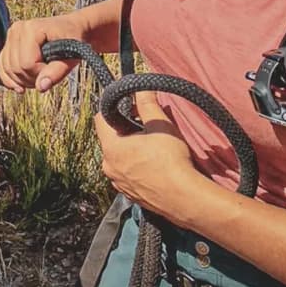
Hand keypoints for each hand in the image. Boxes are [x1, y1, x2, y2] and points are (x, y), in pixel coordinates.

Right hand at [0, 14, 87, 92]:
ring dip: (22, 80)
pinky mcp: (8, 44)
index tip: (54, 69)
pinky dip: (9, 79)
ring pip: (7, 69)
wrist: (72, 29)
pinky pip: (1, 67)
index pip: (27, 63)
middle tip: (48, 74)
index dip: (41, 73)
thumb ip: (57, 72)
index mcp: (31, 28)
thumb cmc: (74, 39)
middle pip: (15, 68)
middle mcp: (16, 30)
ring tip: (39, 76)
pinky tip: (20, 86)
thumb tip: (41, 86)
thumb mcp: (72, 55)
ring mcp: (11, 36)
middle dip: (31, 78)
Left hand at [93, 103, 204, 222]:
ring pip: (120, 159)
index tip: (130, 109)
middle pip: (111, 139)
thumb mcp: (160, 125)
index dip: (115, 110)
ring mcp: (119, 183)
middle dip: (126, 131)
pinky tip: (156, 167)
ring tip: (154, 149)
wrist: (185, 198)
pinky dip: (138, 169)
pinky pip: (129, 175)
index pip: (100, 119)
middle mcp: (109, 167)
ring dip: (132, 151)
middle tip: (147, 129)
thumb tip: (142, 88)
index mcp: (111, 147)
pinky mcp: (131, 195)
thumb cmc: (171, 163)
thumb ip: (148, 104)